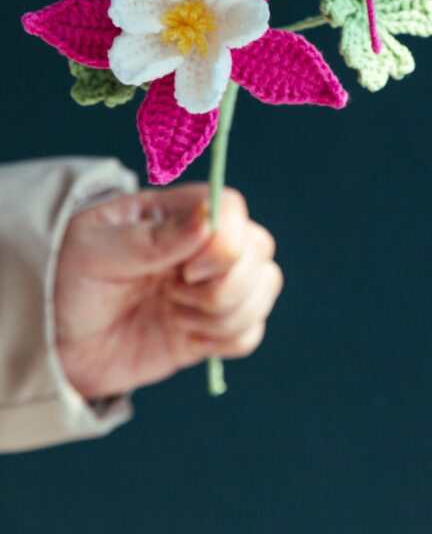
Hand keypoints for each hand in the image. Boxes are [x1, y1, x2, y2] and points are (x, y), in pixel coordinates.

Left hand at [54, 184, 282, 399]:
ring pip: (263, 289)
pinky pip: (251, 332)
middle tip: (174, 295)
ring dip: (225, 314)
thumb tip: (208, 219)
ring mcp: (210, 287)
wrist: (50, 340)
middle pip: (259, 249)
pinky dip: (227, 340)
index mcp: (177, 213)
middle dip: (227, 285)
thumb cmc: (66, 277)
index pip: (233, 210)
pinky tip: (189, 337)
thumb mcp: (94, 249)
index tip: (188, 270)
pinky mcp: (209, 329)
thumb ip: (152, 238)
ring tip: (176, 316)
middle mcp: (203, 246)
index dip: (227, 242)